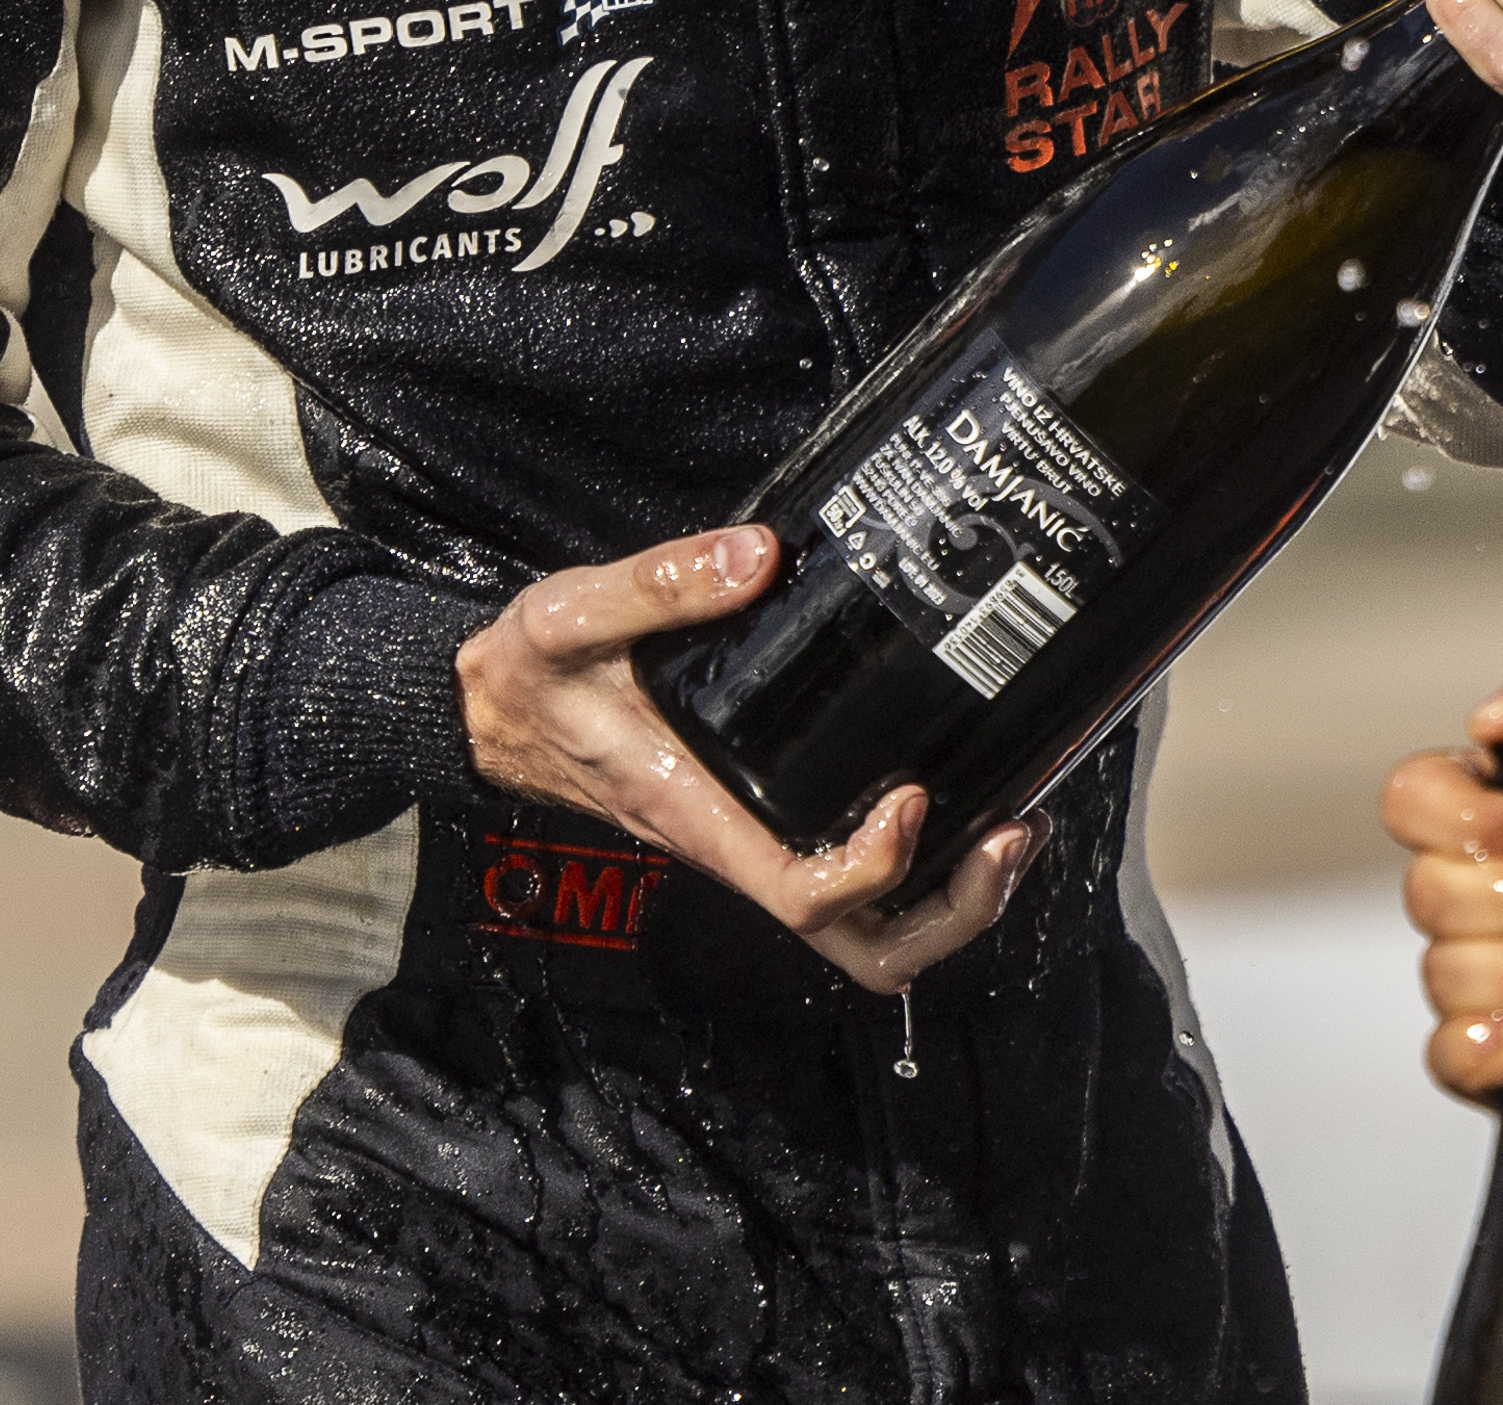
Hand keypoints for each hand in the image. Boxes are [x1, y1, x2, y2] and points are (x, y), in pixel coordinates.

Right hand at [457, 525, 1039, 991]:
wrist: (489, 713)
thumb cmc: (529, 676)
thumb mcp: (571, 615)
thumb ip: (661, 582)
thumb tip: (758, 555)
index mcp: (694, 816)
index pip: (800, 897)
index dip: (873, 869)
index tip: (914, 796)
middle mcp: (735, 850)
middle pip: (863, 947)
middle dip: (953, 911)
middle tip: (1012, 833)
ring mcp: (756, 844)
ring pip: (870, 931)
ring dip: (954, 898)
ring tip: (1013, 826)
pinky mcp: (765, 823)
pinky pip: (856, 884)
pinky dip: (925, 866)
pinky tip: (963, 795)